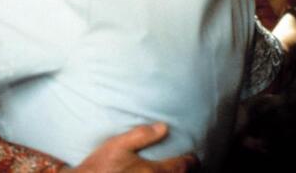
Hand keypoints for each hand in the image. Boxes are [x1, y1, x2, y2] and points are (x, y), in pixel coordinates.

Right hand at [64, 123, 198, 172]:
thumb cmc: (102, 166)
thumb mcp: (119, 145)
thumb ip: (142, 135)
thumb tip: (164, 127)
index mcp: (154, 171)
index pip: (181, 167)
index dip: (190, 161)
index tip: (193, 158)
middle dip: (184, 172)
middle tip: (187, 167)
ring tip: (173, 172)